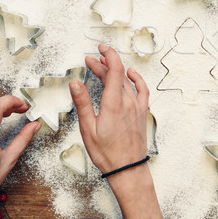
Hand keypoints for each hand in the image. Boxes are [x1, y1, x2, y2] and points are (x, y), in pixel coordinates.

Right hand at [69, 43, 149, 172]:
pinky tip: (131, 74)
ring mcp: (137, 107)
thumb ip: (83, 103)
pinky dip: (137, 79)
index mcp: (113, 104)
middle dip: (103, 64)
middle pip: (117, 74)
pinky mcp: (141, 113)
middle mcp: (128, 102)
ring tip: (103, 65)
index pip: (115, 70)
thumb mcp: (88, 129)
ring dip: (116, 70)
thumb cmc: (106, 153)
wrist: (128, 169)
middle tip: (90, 60)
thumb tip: (75, 83)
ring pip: (127, 81)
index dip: (108, 55)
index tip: (98, 49)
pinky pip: (142, 90)